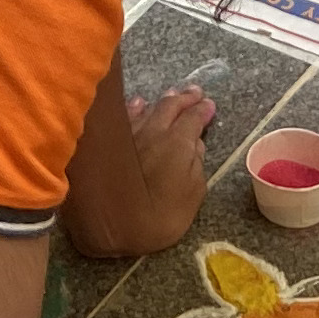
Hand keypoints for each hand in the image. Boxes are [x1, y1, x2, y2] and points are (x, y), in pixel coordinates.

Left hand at [93, 85, 215, 256]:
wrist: (109, 224)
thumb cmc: (159, 216)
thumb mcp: (192, 195)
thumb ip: (197, 166)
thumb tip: (196, 143)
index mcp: (178, 143)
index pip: (194, 119)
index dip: (203, 111)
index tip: (209, 105)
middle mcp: (154, 130)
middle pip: (171, 106)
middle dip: (185, 98)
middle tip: (195, 92)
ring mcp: (130, 132)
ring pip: (149, 107)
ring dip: (163, 100)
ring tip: (172, 94)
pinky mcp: (109, 140)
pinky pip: (126, 115)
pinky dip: (136, 107)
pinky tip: (138, 104)